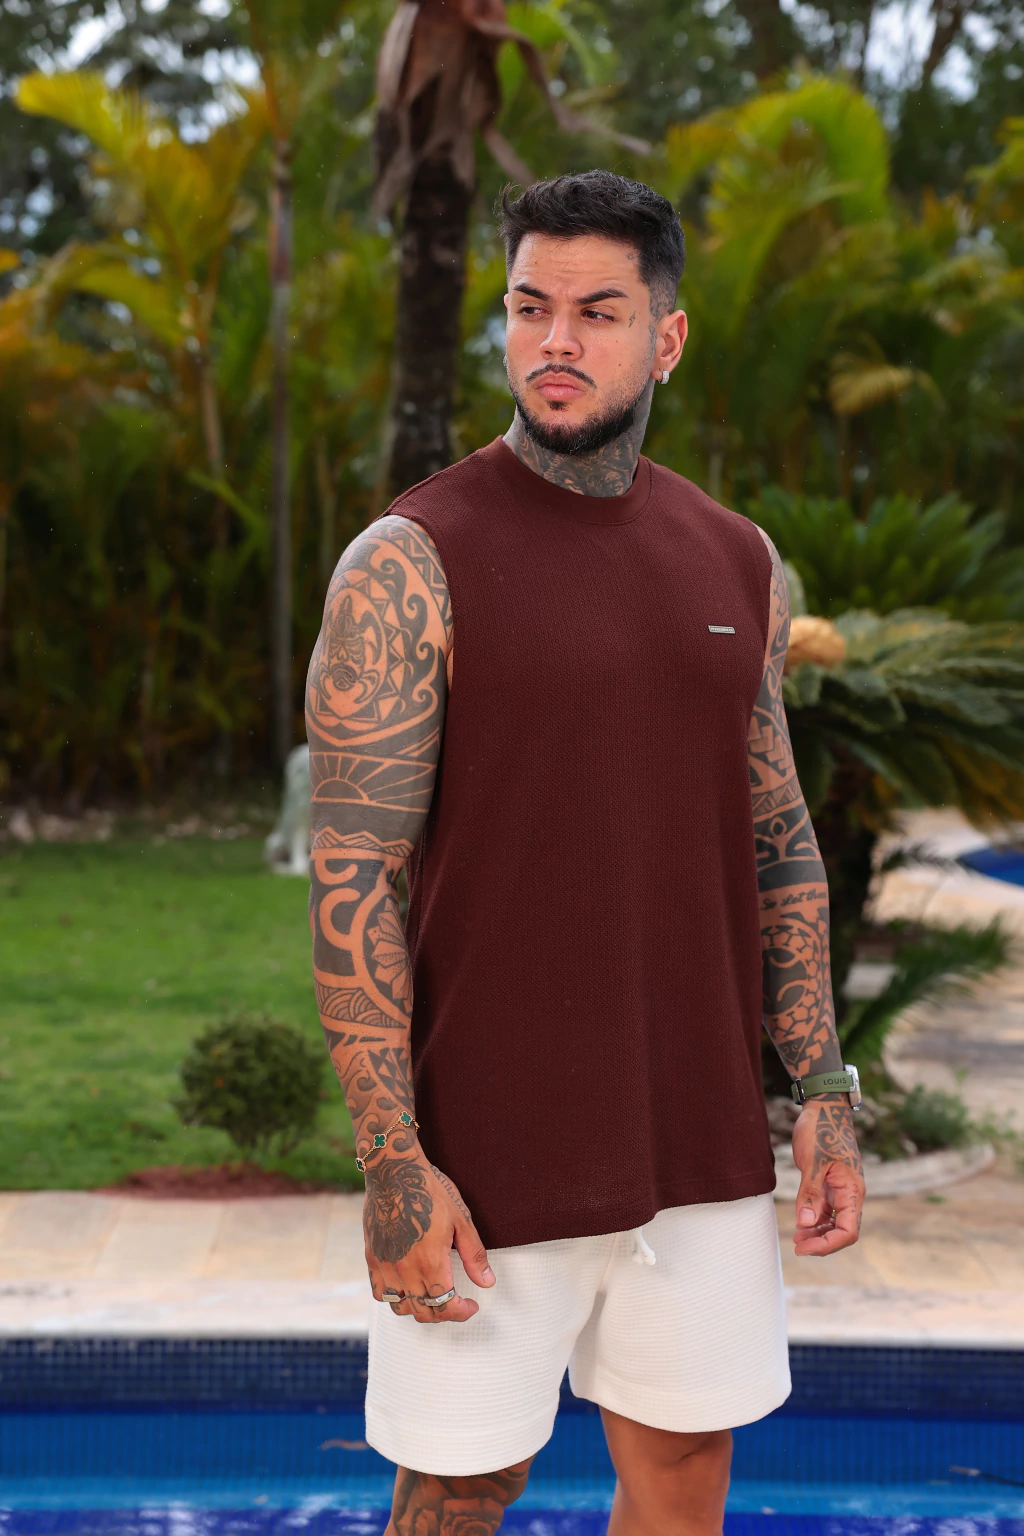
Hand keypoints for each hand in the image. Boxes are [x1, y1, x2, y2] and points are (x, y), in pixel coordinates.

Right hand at [363, 1154, 494, 1322]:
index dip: (461, 1312)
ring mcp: (386, 1265)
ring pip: (401, 1308)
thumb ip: (473, 1255)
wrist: (393, 1170)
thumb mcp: (460, 1219)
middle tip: (456, 1302)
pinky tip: (406, 1287)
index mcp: (430, 1261)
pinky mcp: (372, 1258)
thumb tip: (487, 1282)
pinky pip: (379, 1292)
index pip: (445, 1305)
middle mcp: (405, 1269)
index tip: (471, 1306)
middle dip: (444, 1313)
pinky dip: (394, 1298)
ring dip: (419, 1309)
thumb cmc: (428, 1190)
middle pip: (424, 1312)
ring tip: (432, 1297)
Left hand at [790, 1099, 864, 1255]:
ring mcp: (841, 1190)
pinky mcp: (831, 1184)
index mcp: (852, 1190)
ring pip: (834, 1223)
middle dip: (821, 1242)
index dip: (828, 1245)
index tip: (804, 1247)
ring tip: (796, 1238)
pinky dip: (815, 1220)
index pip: (849, 1231)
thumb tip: (805, 1224)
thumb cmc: (822, 1129)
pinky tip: (801, 1224)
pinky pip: (827, 1210)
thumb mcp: (812, 1161)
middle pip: (842, 1231)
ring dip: (817, 1233)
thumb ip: (810, 1193)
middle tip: (796, 1246)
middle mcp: (850, 1193)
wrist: (824, 1106)